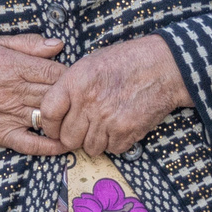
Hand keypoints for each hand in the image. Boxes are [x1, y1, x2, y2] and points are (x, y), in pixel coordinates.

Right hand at [0, 34, 69, 155]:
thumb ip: (28, 44)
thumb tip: (58, 44)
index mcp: (14, 67)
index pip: (55, 72)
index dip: (70, 75)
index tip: (75, 77)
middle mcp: (13, 92)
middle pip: (55, 95)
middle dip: (72, 97)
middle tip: (82, 98)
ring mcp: (9, 115)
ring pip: (47, 118)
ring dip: (65, 120)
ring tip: (79, 119)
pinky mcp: (2, 134)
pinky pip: (31, 144)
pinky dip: (49, 146)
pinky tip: (63, 144)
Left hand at [39, 36, 191, 155]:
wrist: (163, 67)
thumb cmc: (127, 62)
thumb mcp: (91, 63)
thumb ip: (71, 86)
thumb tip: (57, 109)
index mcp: (75, 82)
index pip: (48, 113)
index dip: (50, 126)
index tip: (56, 129)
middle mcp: (88, 102)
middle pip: (68, 138)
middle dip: (75, 138)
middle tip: (85, 129)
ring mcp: (107, 119)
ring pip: (90, 148)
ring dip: (97, 141)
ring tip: (107, 125)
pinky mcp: (126, 131)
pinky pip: (112, 150)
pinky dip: (117, 143)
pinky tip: (122, 127)